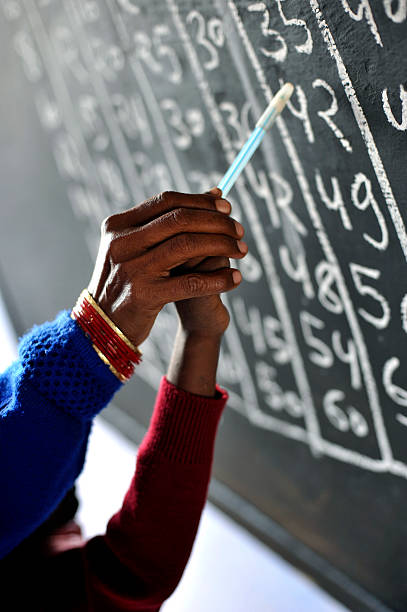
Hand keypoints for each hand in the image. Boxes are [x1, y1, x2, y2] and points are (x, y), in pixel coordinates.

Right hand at [87, 191, 247, 345]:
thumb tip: (216, 193)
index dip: (201, 201)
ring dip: (221, 245)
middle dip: (216, 222)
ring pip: (187, 245)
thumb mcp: (138, 249)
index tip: (226, 208)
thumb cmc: (128, 284)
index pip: (166, 201)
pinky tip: (235, 278)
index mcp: (118, 226)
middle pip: (179, 220)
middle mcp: (122, 243)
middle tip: (239, 230)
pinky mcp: (145, 295)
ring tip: (241, 250)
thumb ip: (170, 223)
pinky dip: (217, 279)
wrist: (102, 328)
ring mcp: (133, 269)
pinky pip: (191, 282)